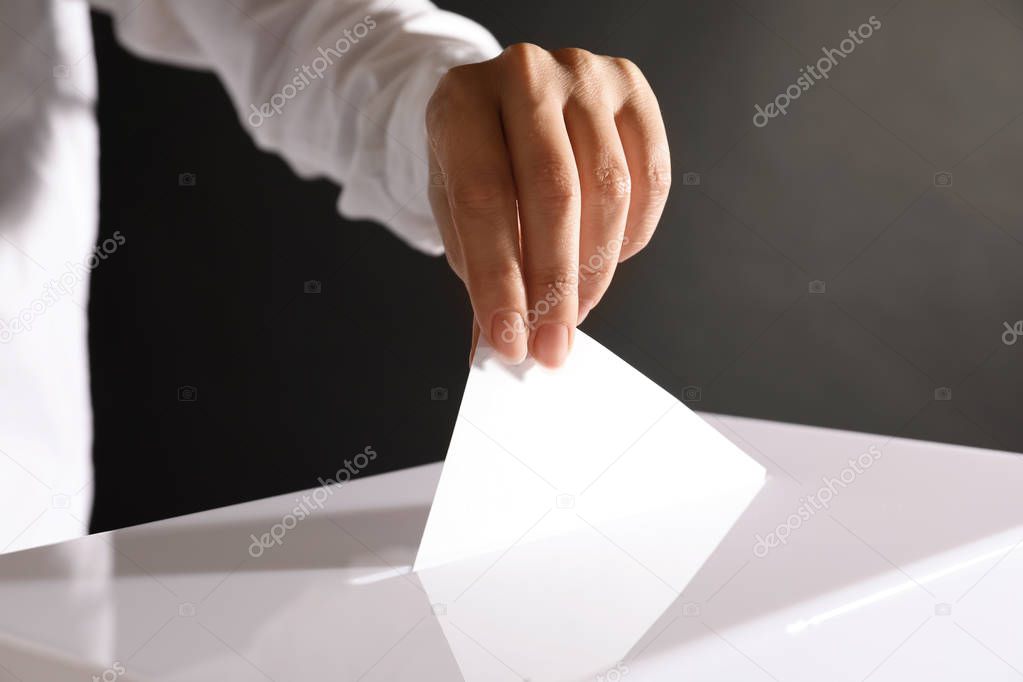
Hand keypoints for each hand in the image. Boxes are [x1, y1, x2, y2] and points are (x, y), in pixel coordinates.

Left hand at [426, 43, 669, 367]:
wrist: (503, 104)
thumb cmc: (477, 162)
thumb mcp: (457, 212)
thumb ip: (478, 272)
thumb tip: (497, 349)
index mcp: (461, 99)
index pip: (483, 198)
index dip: (499, 279)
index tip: (511, 340)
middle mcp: (524, 73)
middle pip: (554, 191)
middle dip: (556, 285)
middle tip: (553, 345)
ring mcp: (586, 74)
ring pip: (609, 189)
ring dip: (596, 269)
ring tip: (574, 311)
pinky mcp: (633, 90)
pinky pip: (650, 179)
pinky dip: (632, 237)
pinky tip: (606, 261)